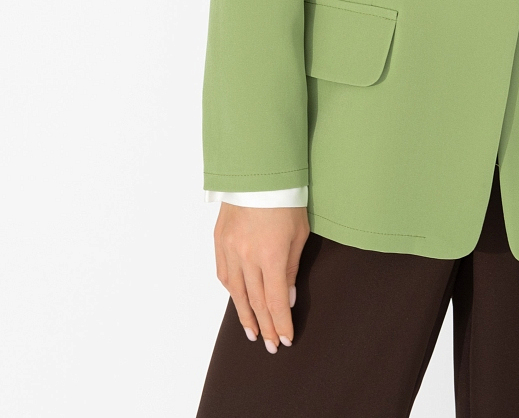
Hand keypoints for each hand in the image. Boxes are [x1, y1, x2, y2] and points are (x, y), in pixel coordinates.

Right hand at [213, 204, 309, 352]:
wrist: (258, 171)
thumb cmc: (286, 198)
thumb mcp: (299, 233)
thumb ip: (292, 268)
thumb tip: (288, 298)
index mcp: (271, 255)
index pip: (276, 301)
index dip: (281, 324)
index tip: (285, 340)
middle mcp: (247, 256)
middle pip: (256, 302)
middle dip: (266, 327)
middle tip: (270, 346)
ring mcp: (230, 249)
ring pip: (236, 293)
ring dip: (245, 316)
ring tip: (253, 334)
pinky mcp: (219, 241)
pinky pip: (223, 274)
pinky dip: (231, 292)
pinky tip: (238, 302)